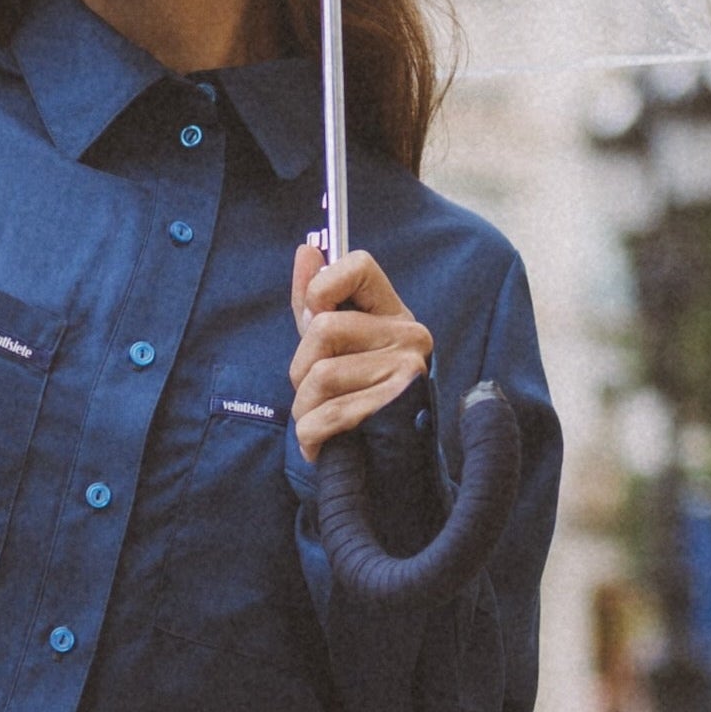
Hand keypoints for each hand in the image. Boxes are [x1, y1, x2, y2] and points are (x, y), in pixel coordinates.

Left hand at [290, 238, 432, 456]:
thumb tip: (307, 249)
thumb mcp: (335, 344)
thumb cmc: (356, 397)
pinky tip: (321, 442)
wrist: (391, 463)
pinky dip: (311, 435)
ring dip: (305, 408)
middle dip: (301, 368)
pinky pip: (328, 414)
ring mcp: (407, 371)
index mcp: (393, 313)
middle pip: (323, 329)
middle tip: (314, 392)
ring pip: (320, 375)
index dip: (324, 286)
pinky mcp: (397, 409)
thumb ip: (318, 299)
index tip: (317, 316)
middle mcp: (409, 336)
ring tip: (320, 421)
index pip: (357, 265)